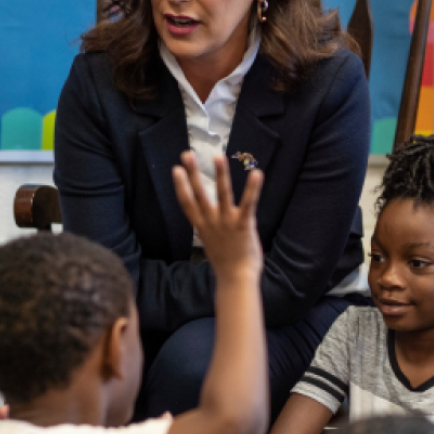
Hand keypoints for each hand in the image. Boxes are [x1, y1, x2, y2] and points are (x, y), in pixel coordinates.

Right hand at [172, 151, 262, 280]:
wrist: (236, 279)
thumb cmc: (226, 262)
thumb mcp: (212, 243)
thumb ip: (210, 229)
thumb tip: (207, 224)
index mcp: (202, 226)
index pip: (187, 203)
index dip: (181, 186)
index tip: (176, 170)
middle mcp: (211, 221)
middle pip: (199, 193)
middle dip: (192, 173)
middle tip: (187, 154)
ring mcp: (227, 222)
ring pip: (221, 194)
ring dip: (219, 174)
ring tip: (217, 156)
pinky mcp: (243, 224)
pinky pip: (248, 204)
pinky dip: (253, 189)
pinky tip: (257, 173)